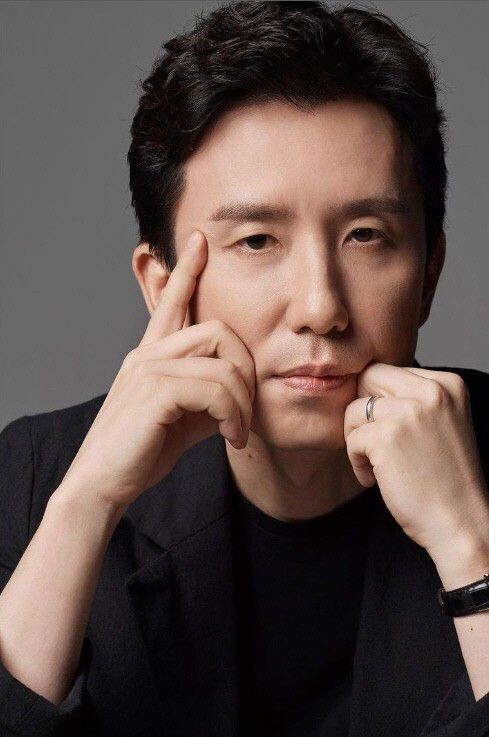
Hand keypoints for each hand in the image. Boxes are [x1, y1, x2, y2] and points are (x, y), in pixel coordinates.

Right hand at [60, 230, 255, 511]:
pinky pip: (217, 389)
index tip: (200, 239)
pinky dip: (234, 415)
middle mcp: (147, 353)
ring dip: (244, 403)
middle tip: (247, 410)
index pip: (171, 302)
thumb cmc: (141, 452)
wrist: (104, 485)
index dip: (187, 270)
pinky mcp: (155, 390)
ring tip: (239, 432)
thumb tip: (240, 395)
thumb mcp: (184, 420)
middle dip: (246, 368)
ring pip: (224, 365)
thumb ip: (208, 399)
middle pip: (218, 330)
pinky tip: (232, 438)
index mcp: (151, 355)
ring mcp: (149, 368)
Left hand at [343, 363, 488, 556]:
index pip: (388, 372)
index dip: (381, 404)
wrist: (461, 523)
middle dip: (363, 413)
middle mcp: (431, 391)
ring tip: (377, 464)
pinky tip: (376, 479)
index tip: (393, 434)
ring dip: (357, 439)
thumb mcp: (441, 422)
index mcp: (447, 383)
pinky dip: (357, 462)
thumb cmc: (446, 479)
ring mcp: (409, 412)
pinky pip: (351, 438)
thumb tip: (363, 384)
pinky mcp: (387, 436)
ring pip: (354, 408)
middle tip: (374, 443)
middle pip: (368, 380)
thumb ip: (412, 399)